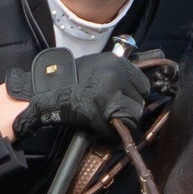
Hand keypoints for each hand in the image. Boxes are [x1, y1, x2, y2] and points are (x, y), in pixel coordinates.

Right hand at [7, 47, 153, 144]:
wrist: (48, 91)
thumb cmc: (71, 79)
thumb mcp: (98, 65)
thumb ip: (118, 73)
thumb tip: (133, 87)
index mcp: (117, 64)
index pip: (144, 84)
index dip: (135, 94)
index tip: (125, 98)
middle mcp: (117, 77)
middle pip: (140, 101)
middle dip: (130, 108)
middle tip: (115, 109)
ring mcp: (110, 95)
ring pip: (133, 116)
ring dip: (122, 120)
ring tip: (108, 117)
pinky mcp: (102, 113)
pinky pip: (117, 127)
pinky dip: (110, 130)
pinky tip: (99, 125)